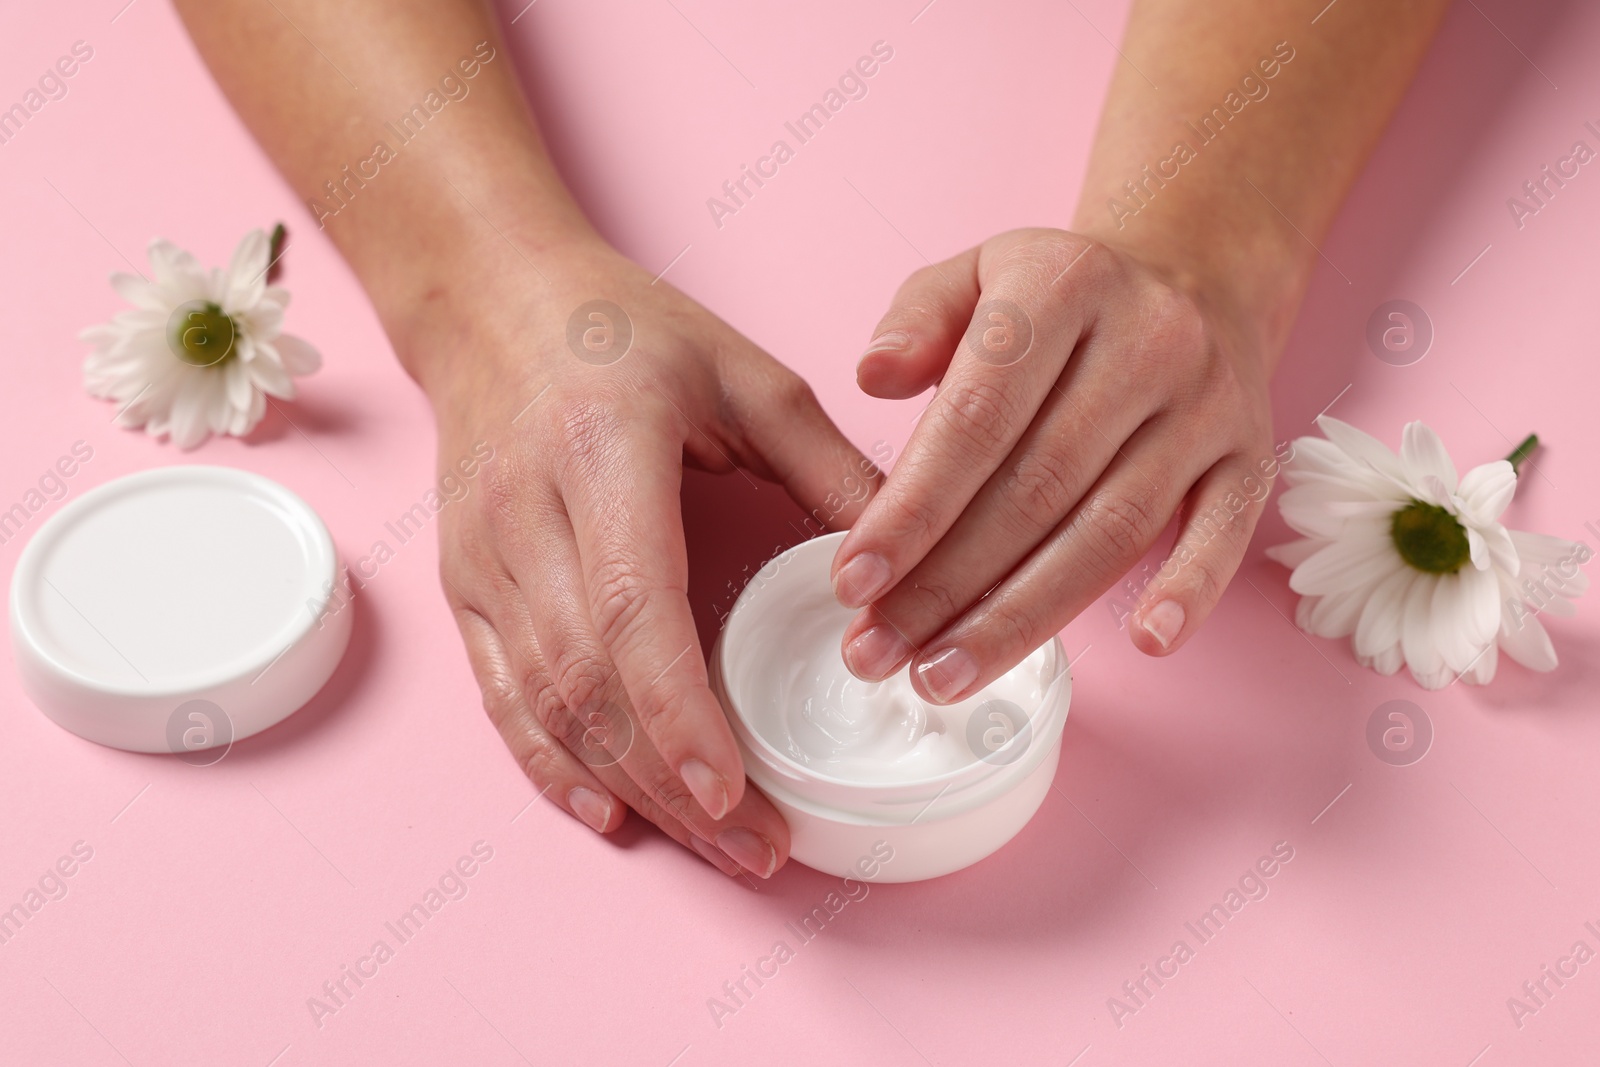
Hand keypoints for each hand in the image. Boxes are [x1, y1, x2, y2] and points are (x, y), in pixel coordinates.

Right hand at [414, 237, 878, 876]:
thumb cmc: (622, 328)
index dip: (679, 711)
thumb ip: (825, 464)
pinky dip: (551, 764)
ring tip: (711, 844)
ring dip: (628, 786)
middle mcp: (525, 515)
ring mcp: (482, 558)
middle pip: (590, 681)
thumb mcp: (743, 370)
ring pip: (547, 704)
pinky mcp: (463, 584)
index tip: (734, 790)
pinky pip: (502, 696)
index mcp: (599, 452)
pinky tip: (608, 811)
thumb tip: (906, 559)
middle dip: (673, 780)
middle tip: (756, 847)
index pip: (631, 607)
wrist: (488, 301)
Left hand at [831, 228, 1275, 701]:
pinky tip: (1143, 645)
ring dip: (1022, 618)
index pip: (975, 417)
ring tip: (943, 675)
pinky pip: (1226, 533)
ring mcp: (1205, 405)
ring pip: (1110, 530)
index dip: (911, 509)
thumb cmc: (1057, 297)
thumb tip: (871, 375)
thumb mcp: (977, 273)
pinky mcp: (1249, 456)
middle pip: (1036, 489)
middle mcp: (1146, 343)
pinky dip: (1189, 590)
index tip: (853, 580)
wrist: (1195, 276)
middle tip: (878, 651)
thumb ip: (917, 319)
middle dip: (945, 586)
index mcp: (1063, 287)